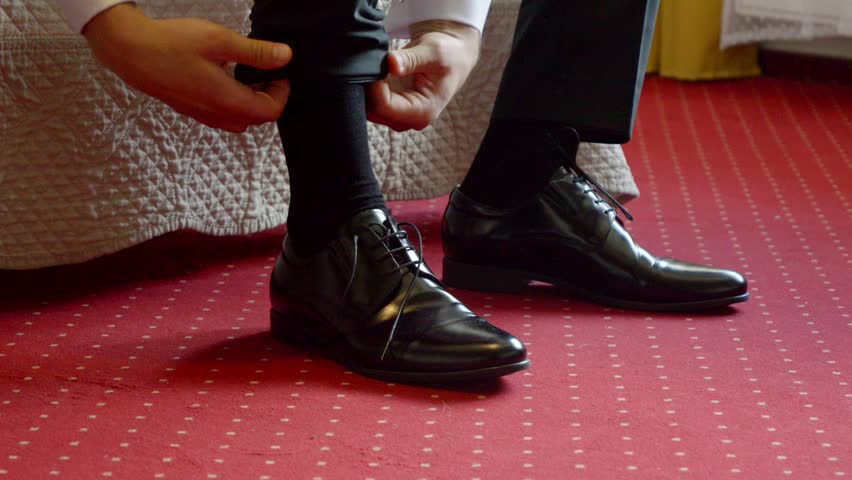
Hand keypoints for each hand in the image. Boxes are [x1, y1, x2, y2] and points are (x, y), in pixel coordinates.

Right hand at [83, 4, 291, 131]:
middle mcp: (216, 114)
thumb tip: (284, 57)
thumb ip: (256, 52)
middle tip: (267, 72)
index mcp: (228, 101)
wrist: (130, 51)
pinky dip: (232, 103)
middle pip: (257, 119)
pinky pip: (220, 115)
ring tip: (247, 75)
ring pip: (239, 120)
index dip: (282, 93)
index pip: (271, 111)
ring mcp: (202, 114)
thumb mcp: (221, 41)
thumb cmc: (172, 44)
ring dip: (250, 102)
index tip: (280, 73)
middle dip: (268, 98)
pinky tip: (224, 78)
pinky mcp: (190, 109)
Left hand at [367, 20, 480, 131]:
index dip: (373, 87)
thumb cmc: (447, 55)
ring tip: (374, 66)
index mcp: (423, 111)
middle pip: (375, 112)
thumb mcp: (432, 51)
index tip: (372, 65)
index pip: (385, 107)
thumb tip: (391, 64)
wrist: (452, 56)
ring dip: (367, 90)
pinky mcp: (393, 109)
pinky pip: (372, 104)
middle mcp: (411, 119)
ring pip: (370, 110)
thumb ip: (411, 59)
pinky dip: (369, 90)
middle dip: (368, 90)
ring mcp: (400, 116)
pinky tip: (374, 73)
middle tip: (371, 64)